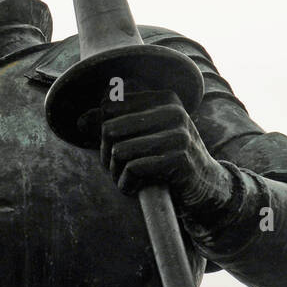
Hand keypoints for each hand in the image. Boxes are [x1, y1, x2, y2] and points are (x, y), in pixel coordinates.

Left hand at [95, 91, 232, 215]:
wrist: (207, 186)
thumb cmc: (167, 158)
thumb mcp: (143, 135)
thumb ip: (112, 125)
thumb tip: (80, 122)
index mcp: (163, 98)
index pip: (109, 107)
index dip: (103, 132)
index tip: (116, 148)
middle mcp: (173, 111)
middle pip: (110, 129)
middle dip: (107, 155)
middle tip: (118, 169)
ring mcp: (179, 134)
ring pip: (119, 151)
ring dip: (115, 173)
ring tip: (126, 179)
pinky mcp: (180, 159)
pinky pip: (134, 169)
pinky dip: (126, 184)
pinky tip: (135, 187)